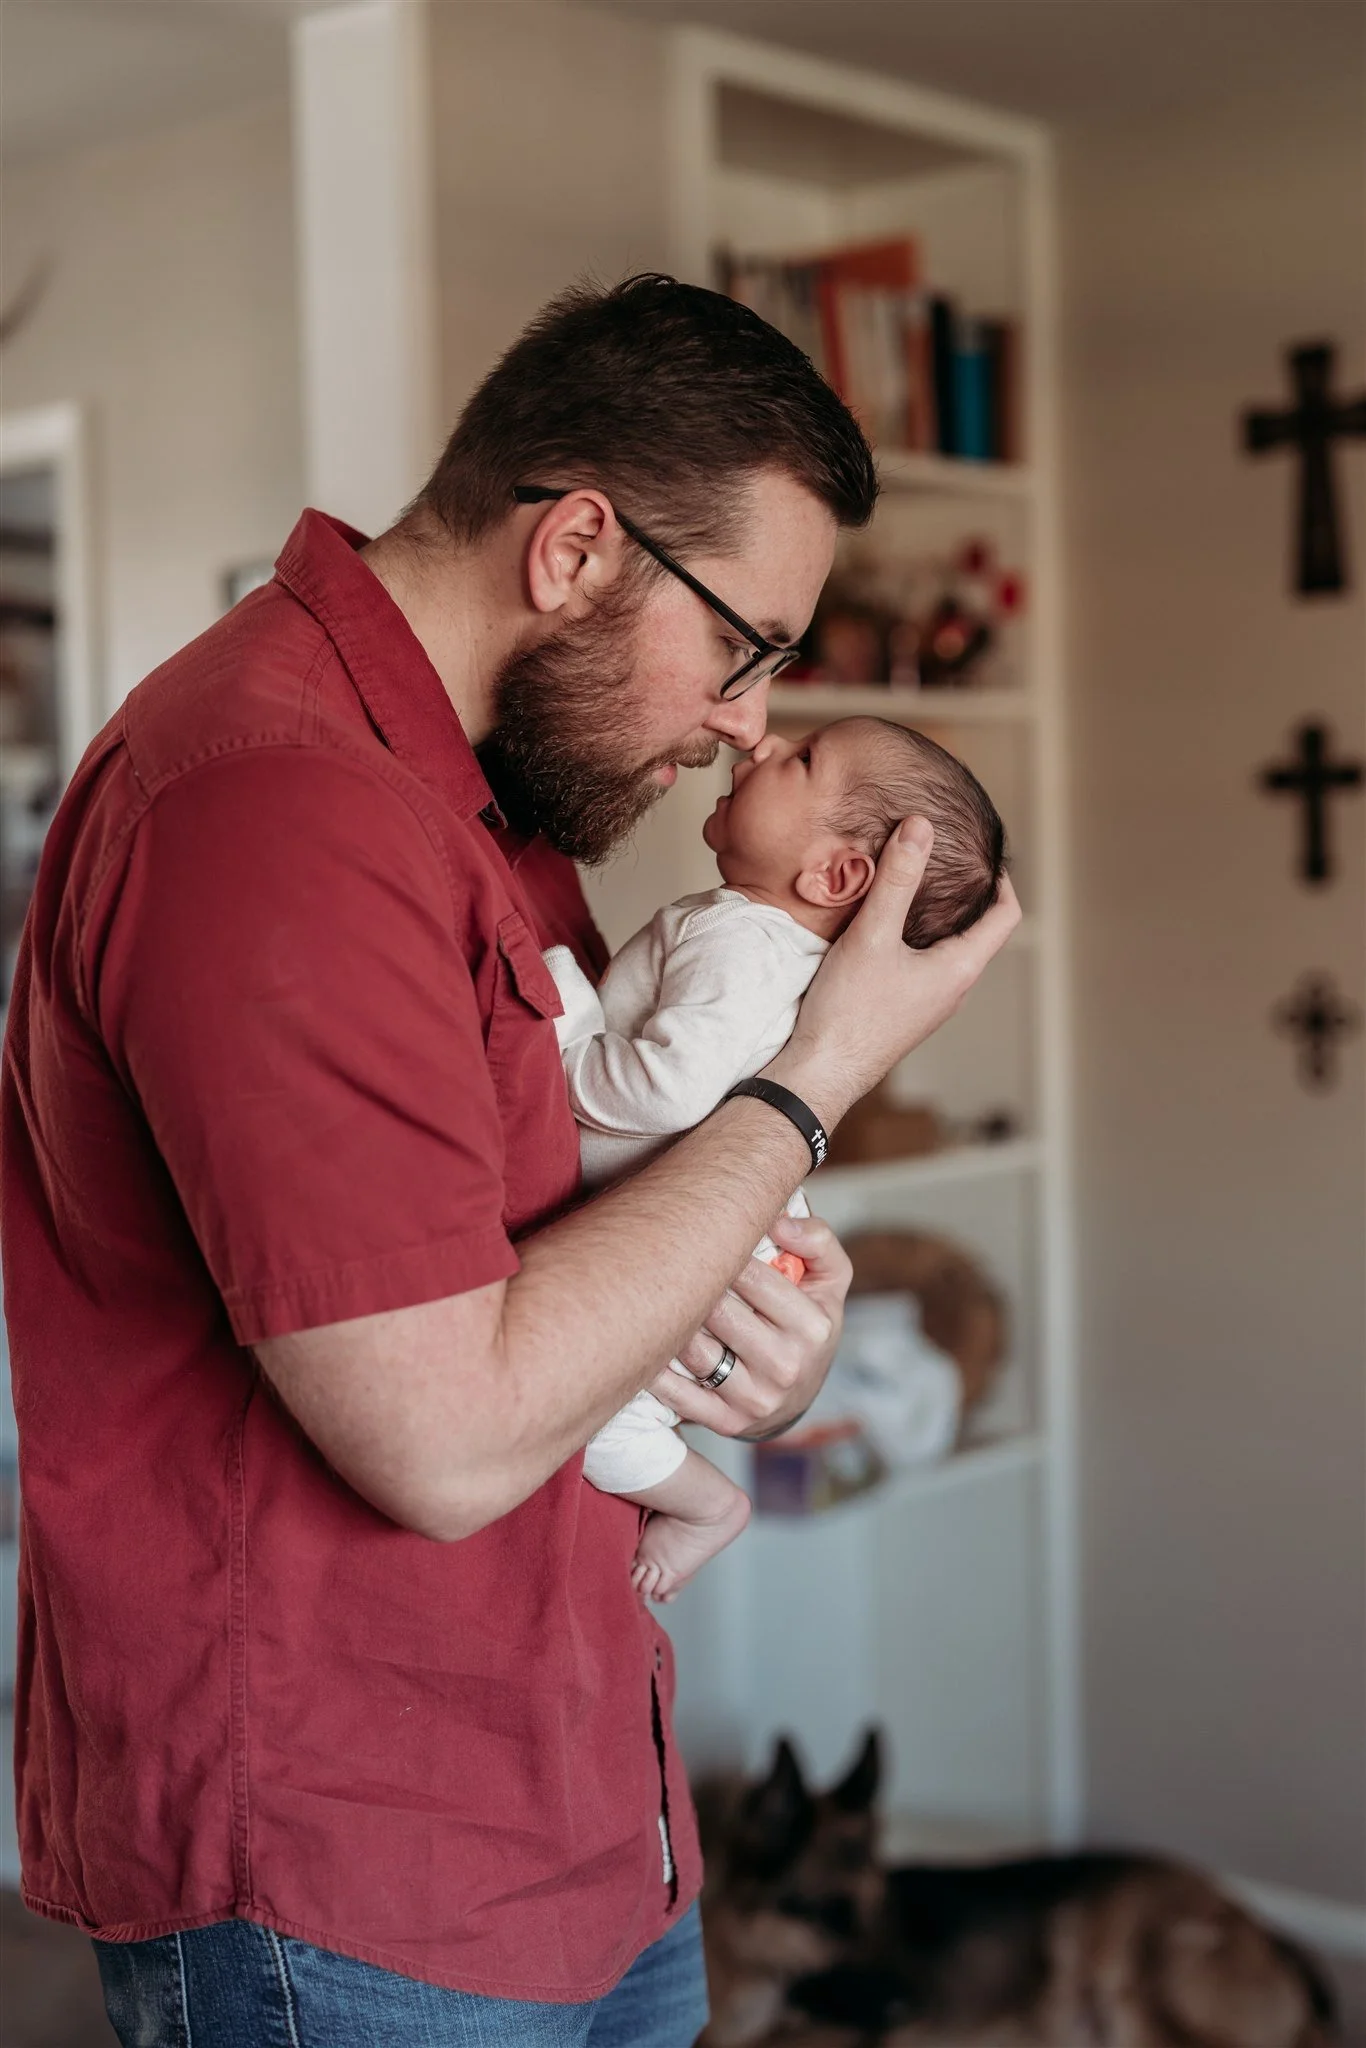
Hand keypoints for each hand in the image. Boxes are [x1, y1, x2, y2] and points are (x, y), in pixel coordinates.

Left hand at [656, 1211, 851, 1437]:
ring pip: (694, 1349)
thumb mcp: (830, 1280)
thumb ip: (816, 1240)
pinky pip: (679, 1393)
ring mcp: (756, 1399)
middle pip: (717, 1311)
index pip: (751, 1276)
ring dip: (674, 1323)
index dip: (721, 1255)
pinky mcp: (727, 1422)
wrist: (799, 1393)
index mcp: (813, 1326)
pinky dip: (657, 1370)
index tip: (706, 1244)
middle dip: (694, 1286)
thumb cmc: (807, 1322)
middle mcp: (787, 1366)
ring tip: (663, 1300)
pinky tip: (646, 1343)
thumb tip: (780, 1220)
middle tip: (675, 1268)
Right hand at [765, 819, 1021, 1128]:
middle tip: (943, 858)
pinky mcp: (902, 1011)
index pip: (1005, 916)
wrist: (819, 1074)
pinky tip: (881, 925)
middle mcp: (952, 989)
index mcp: (959, 969)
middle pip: (977, 931)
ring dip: (936, 916)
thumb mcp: (872, 935)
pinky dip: (913, 938)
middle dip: (966, 893)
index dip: (1002, 879)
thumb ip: (897, 879)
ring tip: (912, 883)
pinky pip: (921, 966)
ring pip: (946, 949)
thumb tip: (920, 827)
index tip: (983, 853)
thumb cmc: (849, 1011)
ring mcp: (928, 1003)